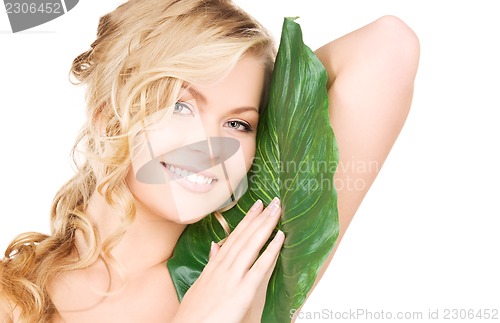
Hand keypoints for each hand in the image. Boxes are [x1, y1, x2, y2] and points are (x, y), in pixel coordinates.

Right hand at [172, 198, 283, 322]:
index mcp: (215, 266)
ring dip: (266, 226)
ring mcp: (233, 277)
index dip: (247, 220)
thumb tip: (215, 246)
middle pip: (244, 236)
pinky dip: (271, 250)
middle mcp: (224, 267)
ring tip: (278, 210)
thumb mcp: (200, 283)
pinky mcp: (243, 290)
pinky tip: (281, 237)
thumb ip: (210, 263)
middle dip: (260, 217)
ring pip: (252, 245)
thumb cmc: (192, 313)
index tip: (257, 206)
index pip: (234, 237)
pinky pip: (260, 267)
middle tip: (274, 201)